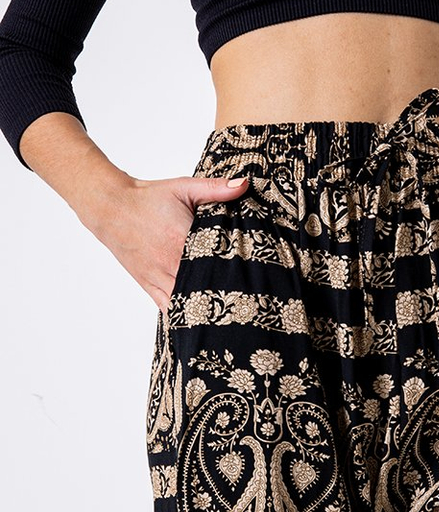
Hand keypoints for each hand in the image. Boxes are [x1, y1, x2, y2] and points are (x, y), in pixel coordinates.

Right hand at [79, 174, 249, 314]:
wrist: (110, 207)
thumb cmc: (149, 198)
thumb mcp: (184, 188)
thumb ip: (216, 189)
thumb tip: (245, 184)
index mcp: (183, 240)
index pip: (217, 263)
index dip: (237, 274)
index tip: (256, 283)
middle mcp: (171, 264)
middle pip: (206, 287)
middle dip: (227, 295)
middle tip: (250, 306)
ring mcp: (159, 278)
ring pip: (188, 303)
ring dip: (207, 310)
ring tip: (230, 319)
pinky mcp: (150, 286)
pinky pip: (169, 309)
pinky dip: (184, 317)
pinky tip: (200, 327)